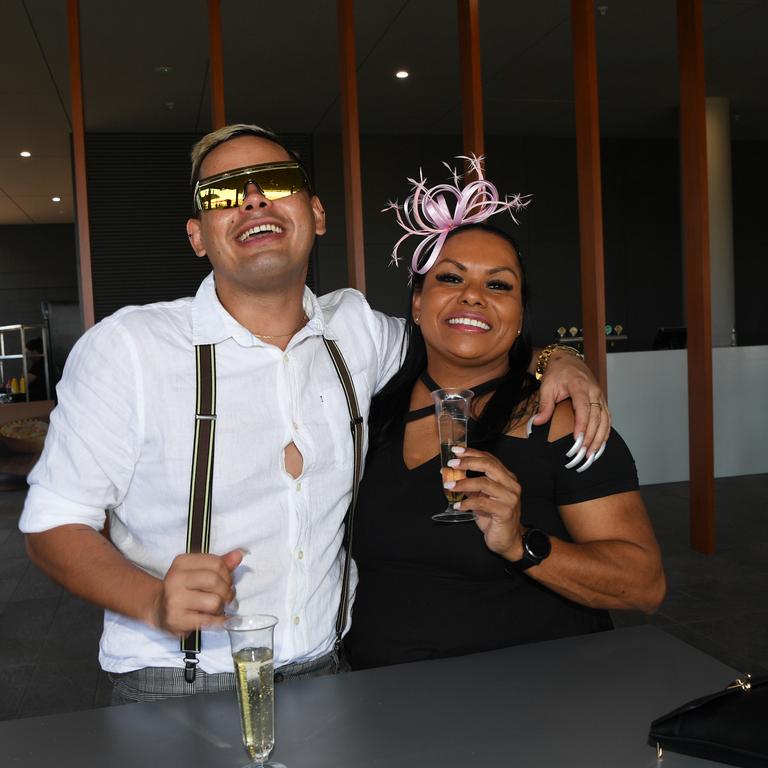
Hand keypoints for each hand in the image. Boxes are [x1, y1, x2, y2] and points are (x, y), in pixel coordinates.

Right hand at [149, 549, 243, 634]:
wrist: (159, 609)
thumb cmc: (185, 589)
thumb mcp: (200, 571)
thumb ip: (221, 563)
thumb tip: (239, 554)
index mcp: (182, 562)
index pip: (217, 563)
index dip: (228, 575)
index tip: (227, 582)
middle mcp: (175, 578)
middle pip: (215, 581)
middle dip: (227, 591)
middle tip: (226, 598)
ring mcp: (174, 599)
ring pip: (214, 602)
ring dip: (221, 608)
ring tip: (216, 608)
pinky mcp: (177, 619)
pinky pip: (209, 621)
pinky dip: (219, 621)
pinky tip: (217, 619)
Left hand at [443, 447, 523, 559]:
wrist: (507, 540)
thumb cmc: (494, 518)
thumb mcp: (480, 498)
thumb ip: (469, 485)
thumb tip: (450, 473)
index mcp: (506, 478)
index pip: (489, 458)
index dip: (472, 453)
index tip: (456, 451)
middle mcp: (511, 485)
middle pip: (489, 465)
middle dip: (468, 462)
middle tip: (452, 464)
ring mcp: (510, 498)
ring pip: (485, 483)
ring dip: (464, 483)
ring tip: (449, 486)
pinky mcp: (505, 511)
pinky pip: (482, 503)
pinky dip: (467, 503)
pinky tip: (458, 506)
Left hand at [533, 352, 609, 467]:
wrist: (567, 360)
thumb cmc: (557, 373)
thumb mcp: (547, 386)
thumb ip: (544, 405)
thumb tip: (538, 422)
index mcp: (580, 386)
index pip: (584, 408)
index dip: (583, 425)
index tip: (578, 439)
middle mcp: (594, 391)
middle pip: (597, 417)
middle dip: (591, 437)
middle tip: (583, 453)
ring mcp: (600, 396)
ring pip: (605, 420)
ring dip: (600, 439)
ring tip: (592, 454)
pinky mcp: (602, 401)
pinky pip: (607, 419)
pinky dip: (605, 433)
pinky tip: (600, 445)